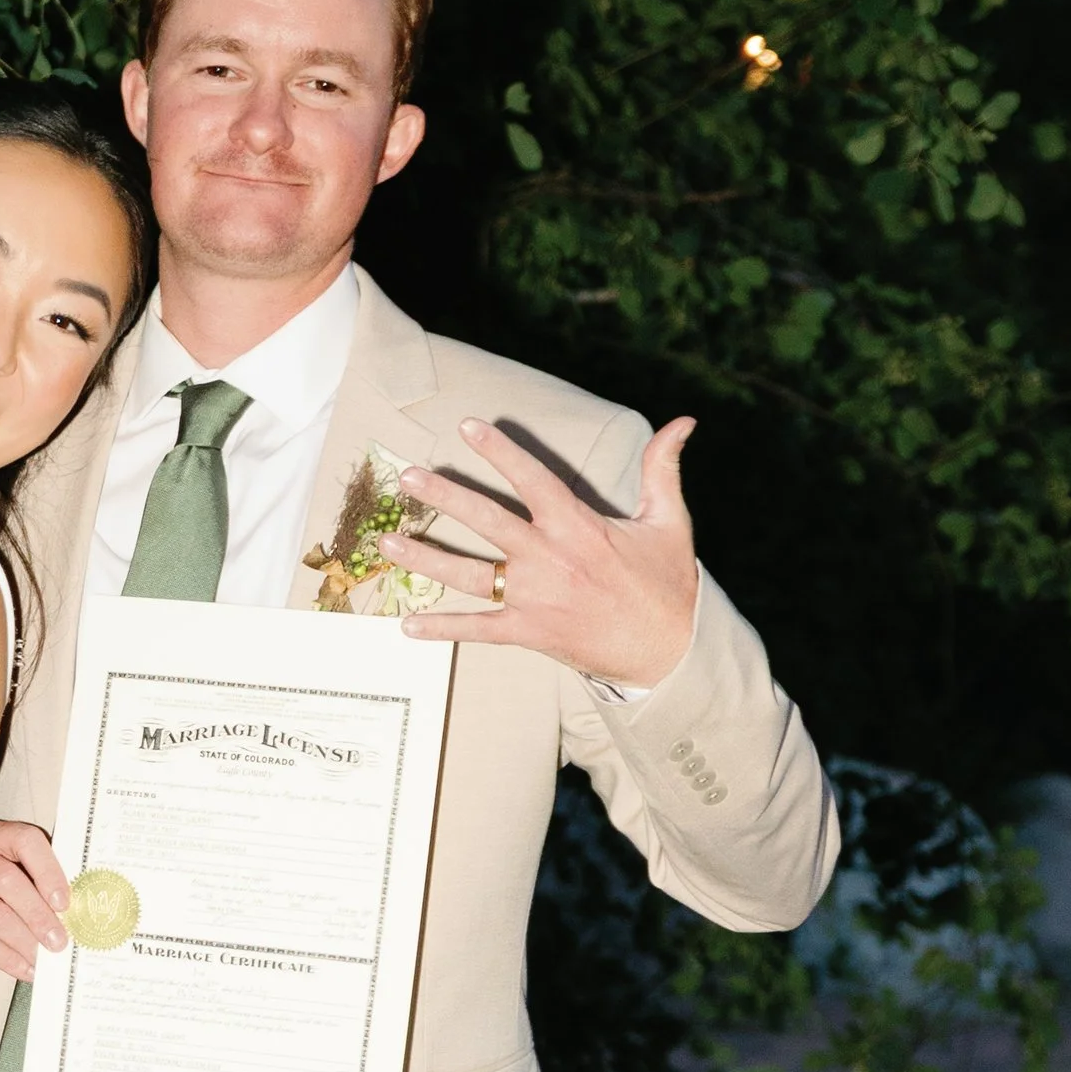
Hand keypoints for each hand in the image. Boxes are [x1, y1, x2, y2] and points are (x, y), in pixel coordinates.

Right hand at [0, 818, 68, 977]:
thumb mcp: (3, 867)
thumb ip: (33, 878)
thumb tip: (72, 912)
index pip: (23, 840)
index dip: (47, 869)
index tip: (64, 901)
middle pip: (6, 880)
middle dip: (37, 914)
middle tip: (59, 940)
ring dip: (25, 941)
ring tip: (45, 959)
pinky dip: (7, 958)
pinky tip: (26, 969)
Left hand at [393, 416, 699, 688]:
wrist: (667, 651)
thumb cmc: (666, 583)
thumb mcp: (669, 520)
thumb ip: (663, 467)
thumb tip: (684, 420)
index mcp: (578, 525)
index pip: (531, 479)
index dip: (499, 451)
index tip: (467, 426)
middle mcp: (548, 558)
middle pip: (486, 519)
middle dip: (444, 496)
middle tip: (408, 478)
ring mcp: (533, 597)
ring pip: (468, 573)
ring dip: (425, 557)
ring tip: (386, 542)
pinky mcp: (528, 632)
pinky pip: (477, 630)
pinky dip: (442, 628)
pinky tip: (405, 625)